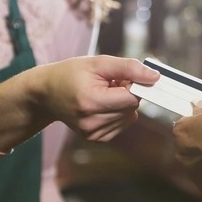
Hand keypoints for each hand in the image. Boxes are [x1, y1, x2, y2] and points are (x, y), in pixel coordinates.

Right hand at [35, 55, 159, 141]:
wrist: (46, 93)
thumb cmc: (71, 74)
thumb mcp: (98, 63)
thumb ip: (129, 68)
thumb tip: (155, 77)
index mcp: (91, 102)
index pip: (132, 97)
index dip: (132, 84)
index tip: (121, 76)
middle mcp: (91, 123)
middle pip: (132, 108)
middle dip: (127, 92)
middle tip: (108, 83)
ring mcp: (93, 134)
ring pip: (130, 117)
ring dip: (122, 103)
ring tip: (103, 93)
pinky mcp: (95, 138)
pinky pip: (122, 124)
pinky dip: (117, 112)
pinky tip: (102, 104)